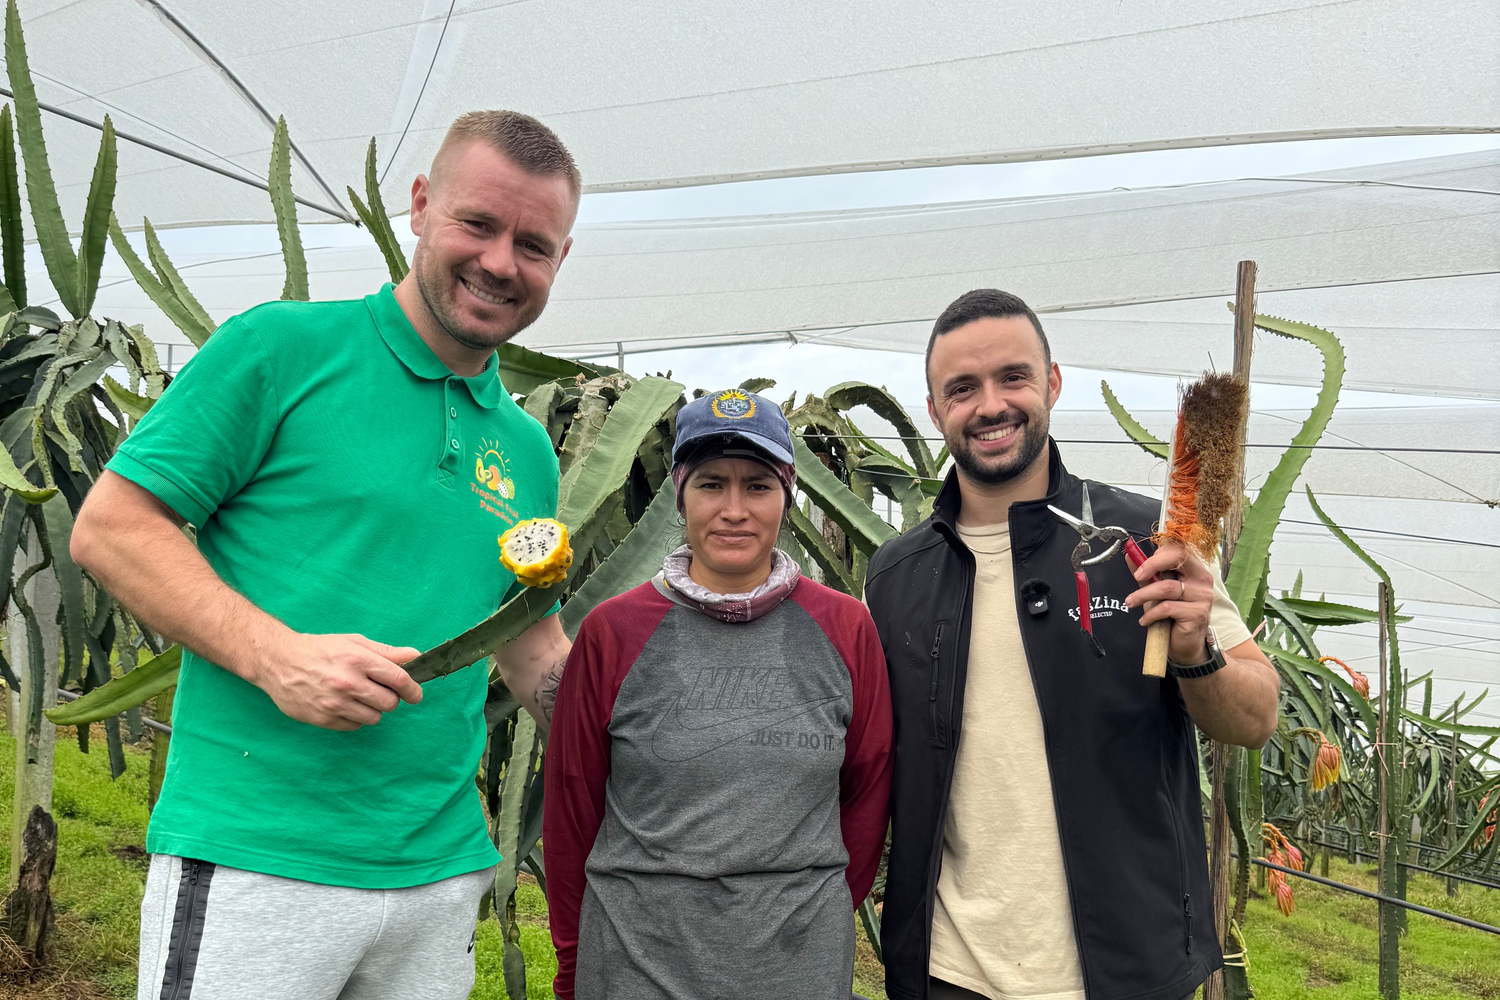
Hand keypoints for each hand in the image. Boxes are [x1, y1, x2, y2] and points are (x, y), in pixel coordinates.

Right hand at [252, 633, 422, 729]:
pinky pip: (354, 726)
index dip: (413, 689)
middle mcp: (347, 683)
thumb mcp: (354, 643)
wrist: (279, 662)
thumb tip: (415, 656)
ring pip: (373, 718)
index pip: (398, 680)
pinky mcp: (322, 719)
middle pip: (389, 703)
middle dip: (391, 698)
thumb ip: (386, 652)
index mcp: (358, 660)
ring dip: (373, 709)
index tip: (415, 694)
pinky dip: (354, 718)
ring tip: (359, 697)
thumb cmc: (320, 650)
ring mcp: (334, 704)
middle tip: (380, 691)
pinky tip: (344, 704)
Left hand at [1124, 541, 1215, 665]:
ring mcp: (1203, 597)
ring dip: (1143, 595)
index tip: (1142, 566)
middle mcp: (1202, 579)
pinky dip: (1151, 613)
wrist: (1184, 645)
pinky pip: (1167, 608)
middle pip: (1178, 558)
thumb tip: (1129, 555)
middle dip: (1152, 565)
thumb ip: (1145, 573)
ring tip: (1130, 603)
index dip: (1158, 554)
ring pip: (1167, 587)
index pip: (1179, 549)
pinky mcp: (1198, 613)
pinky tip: (1145, 620)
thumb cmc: (1171, 616)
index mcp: (1194, 569)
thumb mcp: (1155, 590)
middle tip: (1137, 576)